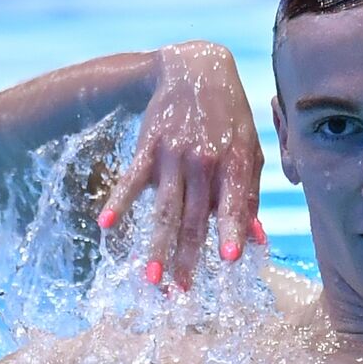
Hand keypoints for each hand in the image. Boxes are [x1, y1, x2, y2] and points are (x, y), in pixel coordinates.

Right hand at [98, 41, 263, 290]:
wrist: (196, 70)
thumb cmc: (231, 119)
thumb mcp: (250, 151)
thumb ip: (250, 196)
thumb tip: (256, 240)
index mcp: (234, 164)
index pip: (233, 205)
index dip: (231, 231)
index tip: (230, 260)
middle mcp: (204, 162)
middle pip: (194, 218)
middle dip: (188, 258)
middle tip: (181, 293)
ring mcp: (174, 155)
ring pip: (163, 209)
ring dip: (155, 246)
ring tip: (150, 280)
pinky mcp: (149, 147)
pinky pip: (132, 179)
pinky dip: (118, 201)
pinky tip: (106, 225)